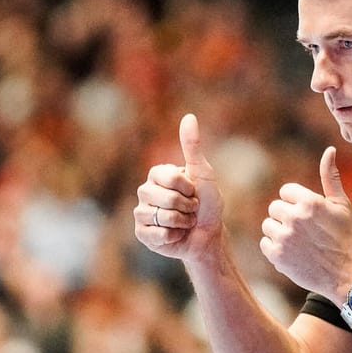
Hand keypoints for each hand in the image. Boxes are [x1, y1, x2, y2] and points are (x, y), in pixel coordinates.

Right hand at [134, 114, 219, 259]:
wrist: (209, 235)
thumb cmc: (208, 204)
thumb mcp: (203, 173)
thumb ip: (192, 146)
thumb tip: (189, 116)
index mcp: (158, 175)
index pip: (168, 176)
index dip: (187, 187)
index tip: (194, 191)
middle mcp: (145, 191)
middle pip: (164, 198)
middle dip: (187, 206)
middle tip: (192, 209)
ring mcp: (141, 213)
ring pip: (160, 216)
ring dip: (181, 222)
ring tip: (185, 222)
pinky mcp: (142, 233)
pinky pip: (155, 234)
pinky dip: (172, 236)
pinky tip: (175, 234)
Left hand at [259, 145, 351, 300]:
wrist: (345, 275)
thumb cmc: (345, 238)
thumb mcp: (341, 205)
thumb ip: (330, 177)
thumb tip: (330, 150)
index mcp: (310, 202)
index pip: (286, 192)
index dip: (297, 203)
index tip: (308, 216)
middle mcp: (295, 218)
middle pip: (274, 208)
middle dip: (286, 217)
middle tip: (303, 230)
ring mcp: (284, 237)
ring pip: (268, 225)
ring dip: (279, 232)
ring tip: (298, 242)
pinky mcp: (276, 256)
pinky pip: (265, 244)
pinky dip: (275, 249)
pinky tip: (292, 252)